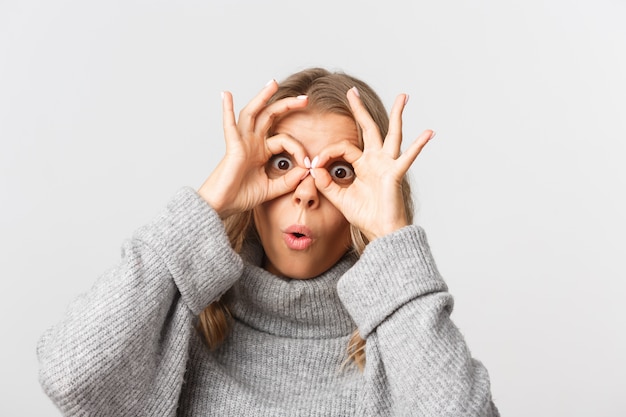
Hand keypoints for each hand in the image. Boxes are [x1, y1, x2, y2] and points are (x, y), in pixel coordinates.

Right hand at [198, 80, 308, 217]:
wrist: (222, 206)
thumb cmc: (241, 197)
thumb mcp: (272, 189)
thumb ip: (288, 181)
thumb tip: (306, 171)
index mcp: (261, 151)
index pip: (285, 140)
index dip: (299, 150)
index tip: (308, 164)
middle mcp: (251, 143)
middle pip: (270, 116)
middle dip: (287, 105)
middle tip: (305, 99)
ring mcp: (241, 142)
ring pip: (252, 113)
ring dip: (262, 97)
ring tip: (273, 83)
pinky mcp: (232, 147)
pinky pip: (229, 126)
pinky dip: (227, 110)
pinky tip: (227, 95)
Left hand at [312, 87, 433, 240]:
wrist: (381, 231)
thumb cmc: (365, 215)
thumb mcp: (339, 198)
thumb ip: (326, 183)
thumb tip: (314, 168)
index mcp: (364, 164)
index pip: (344, 148)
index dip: (328, 153)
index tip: (314, 164)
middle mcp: (377, 160)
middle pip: (369, 128)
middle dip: (359, 109)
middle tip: (352, 91)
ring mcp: (388, 164)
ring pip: (393, 134)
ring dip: (397, 115)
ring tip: (403, 96)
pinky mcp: (396, 174)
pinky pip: (408, 158)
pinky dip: (419, 146)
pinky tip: (428, 133)